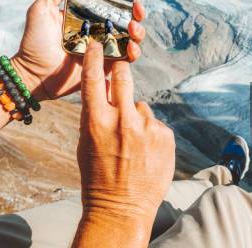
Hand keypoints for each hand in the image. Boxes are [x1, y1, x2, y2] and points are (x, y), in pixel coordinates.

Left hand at [11, 0, 146, 99]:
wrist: (33, 75)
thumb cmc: (34, 42)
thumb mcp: (41, 10)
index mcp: (86, 16)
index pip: (111, 4)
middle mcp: (99, 31)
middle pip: (127, 20)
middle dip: (137, 14)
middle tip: (136, 10)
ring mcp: (104, 50)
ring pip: (131, 39)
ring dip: (138, 32)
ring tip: (134, 29)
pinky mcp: (106, 67)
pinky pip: (126, 60)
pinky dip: (133, 53)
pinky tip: (130, 48)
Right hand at [75, 41, 174, 245]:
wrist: (121, 208)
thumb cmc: (97, 176)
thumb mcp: (85, 143)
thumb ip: (94, 115)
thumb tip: (101, 90)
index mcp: (97, 122)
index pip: (94, 79)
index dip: (94, 57)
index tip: (96, 43)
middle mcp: (123, 120)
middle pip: (124, 78)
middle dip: (121, 71)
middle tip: (121, 69)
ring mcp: (147, 128)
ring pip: (141, 107)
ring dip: (136, 117)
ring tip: (132, 144)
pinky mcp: (165, 136)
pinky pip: (155, 124)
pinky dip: (150, 133)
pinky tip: (145, 152)